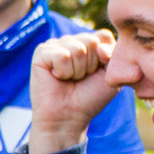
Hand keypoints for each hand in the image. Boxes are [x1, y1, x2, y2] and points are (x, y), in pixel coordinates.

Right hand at [27, 30, 118, 153]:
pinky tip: (57, 78)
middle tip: (80, 79)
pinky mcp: (41, 52)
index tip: (96, 74)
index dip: (104, 58)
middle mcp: (71, 40)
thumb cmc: (89, 97)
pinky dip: (63, 72)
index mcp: (88, 43)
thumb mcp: (110, 75)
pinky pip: (62, 56)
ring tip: (69, 80)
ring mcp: (55, 45)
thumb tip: (97, 46)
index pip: (103, 36)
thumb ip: (112, 54)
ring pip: (78, 49)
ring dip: (77, 71)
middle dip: (90, 66)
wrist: (68, 117)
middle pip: (92, 41)